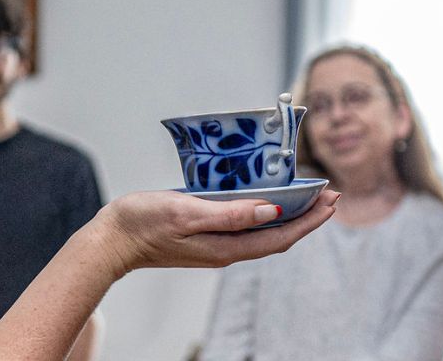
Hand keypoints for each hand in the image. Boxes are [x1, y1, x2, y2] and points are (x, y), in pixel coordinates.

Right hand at [87, 189, 339, 277]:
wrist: (111, 241)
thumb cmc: (143, 223)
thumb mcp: (188, 212)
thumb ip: (230, 214)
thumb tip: (271, 212)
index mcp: (226, 247)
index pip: (280, 236)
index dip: (309, 220)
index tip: (330, 200)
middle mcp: (226, 249)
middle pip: (277, 235)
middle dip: (306, 216)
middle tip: (329, 194)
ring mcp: (215, 244)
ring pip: (263, 232)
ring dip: (288, 214)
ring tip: (307, 194)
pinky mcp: (205, 236)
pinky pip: (245, 226)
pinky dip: (264, 212)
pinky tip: (266, 198)